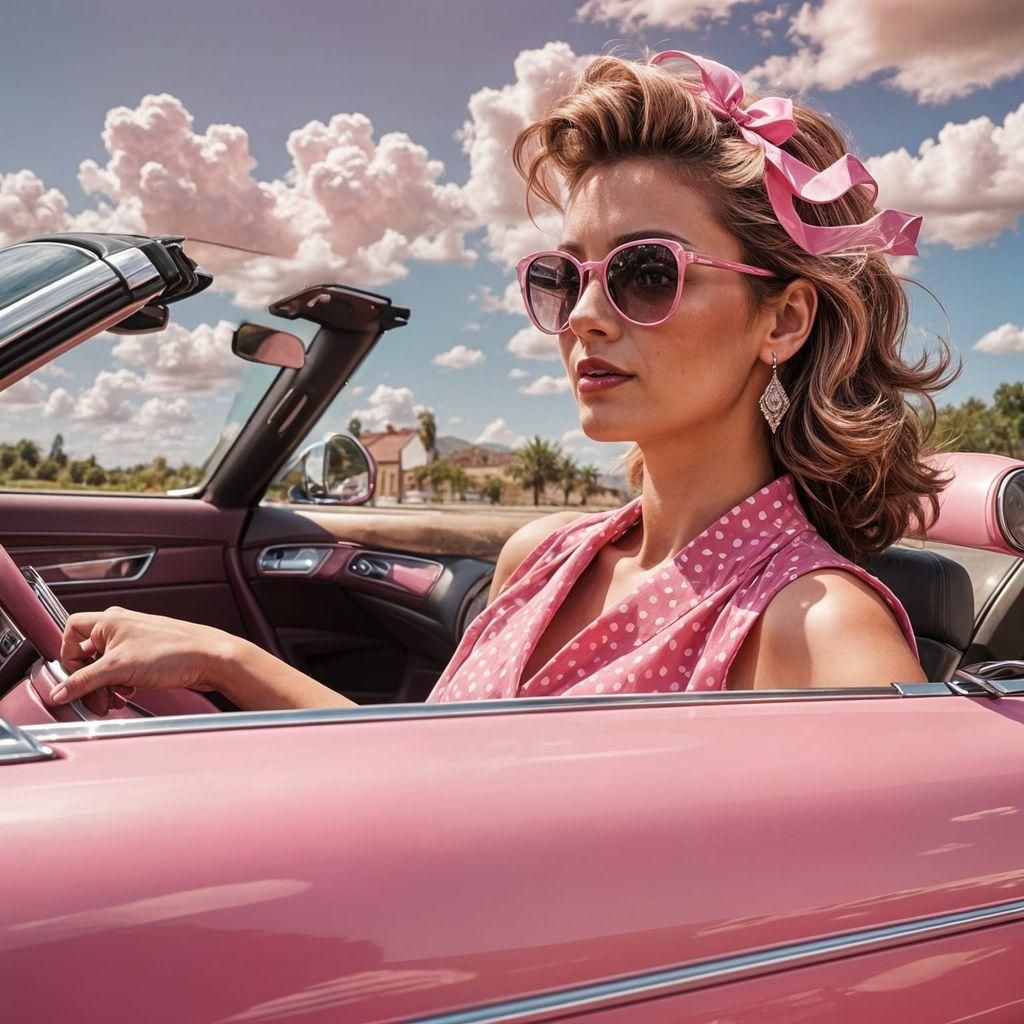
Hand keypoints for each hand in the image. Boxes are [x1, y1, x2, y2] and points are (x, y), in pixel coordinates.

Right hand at [53, 607, 229, 713]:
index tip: (76, 679)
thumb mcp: (119, 669)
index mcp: (109, 621)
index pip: (70, 634)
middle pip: (87, 654)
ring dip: (105, 685)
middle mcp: (121, 627)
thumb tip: (61, 691)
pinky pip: (122, 670)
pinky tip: (129, 693)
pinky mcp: (148, 654)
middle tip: (97, 699)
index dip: (69, 659)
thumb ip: (84, 681)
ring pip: (105, 665)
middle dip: (88, 680)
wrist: (211, 659)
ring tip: (114, 699)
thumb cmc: (174, 652)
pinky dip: (120, 684)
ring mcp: (135, 640)